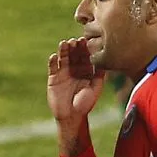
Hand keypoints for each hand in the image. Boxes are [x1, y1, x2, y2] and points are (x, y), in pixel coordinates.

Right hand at [47, 38, 105, 155]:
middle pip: (74, 54)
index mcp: (86, 70)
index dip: (85, 48)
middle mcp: (75, 69)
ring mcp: (63, 72)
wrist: (72, 116)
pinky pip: (52, 67)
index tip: (85, 40)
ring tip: (64, 44)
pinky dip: (52, 61)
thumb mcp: (96, 88)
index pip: (85, 56)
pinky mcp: (53, 78)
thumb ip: (99, 74)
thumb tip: (105, 60)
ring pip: (63, 58)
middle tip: (75, 40)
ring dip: (63, 50)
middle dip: (74, 47)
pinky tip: (54, 56)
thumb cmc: (86, 104)